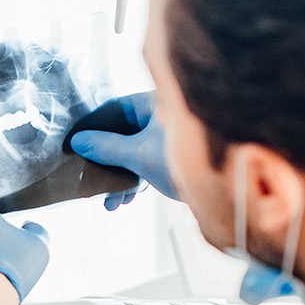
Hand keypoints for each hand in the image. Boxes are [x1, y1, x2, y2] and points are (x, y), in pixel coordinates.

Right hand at [69, 92, 177, 208]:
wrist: (230, 189)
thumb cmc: (187, 160)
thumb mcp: (139, 155)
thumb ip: (107, 147)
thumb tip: (79, 142)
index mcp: (156, 102)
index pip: (114, 108)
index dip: (93, 126)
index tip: (75, 143)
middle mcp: (163, 115)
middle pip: (123, 132)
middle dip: (105, 160)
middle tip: (89, 177)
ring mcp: (170, 136)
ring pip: (134, 151)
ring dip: (120, 176)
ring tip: (109, 202)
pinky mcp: (176, 155)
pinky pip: (147, 163)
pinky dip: (136, 179)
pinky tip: (127, 199)